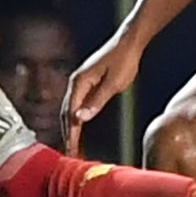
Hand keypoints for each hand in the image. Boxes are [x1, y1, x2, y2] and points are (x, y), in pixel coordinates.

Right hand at [62, 30, 143, 157]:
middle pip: (66, 114)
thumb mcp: (113, 83)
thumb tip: (80, 118)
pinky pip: (78, 104)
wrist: (129, 42)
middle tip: (71, 154)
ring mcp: (81, 83)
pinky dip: (77, 118)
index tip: (71, 150)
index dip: (70, 134)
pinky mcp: (87, 83)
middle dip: (67, 134)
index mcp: (79, 83)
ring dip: (71, 128)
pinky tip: (80, 127)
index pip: (70, 114)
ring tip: (74, 146)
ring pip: (70, 110)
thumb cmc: (123, 59)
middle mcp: (76, 83)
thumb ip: (97, 101)